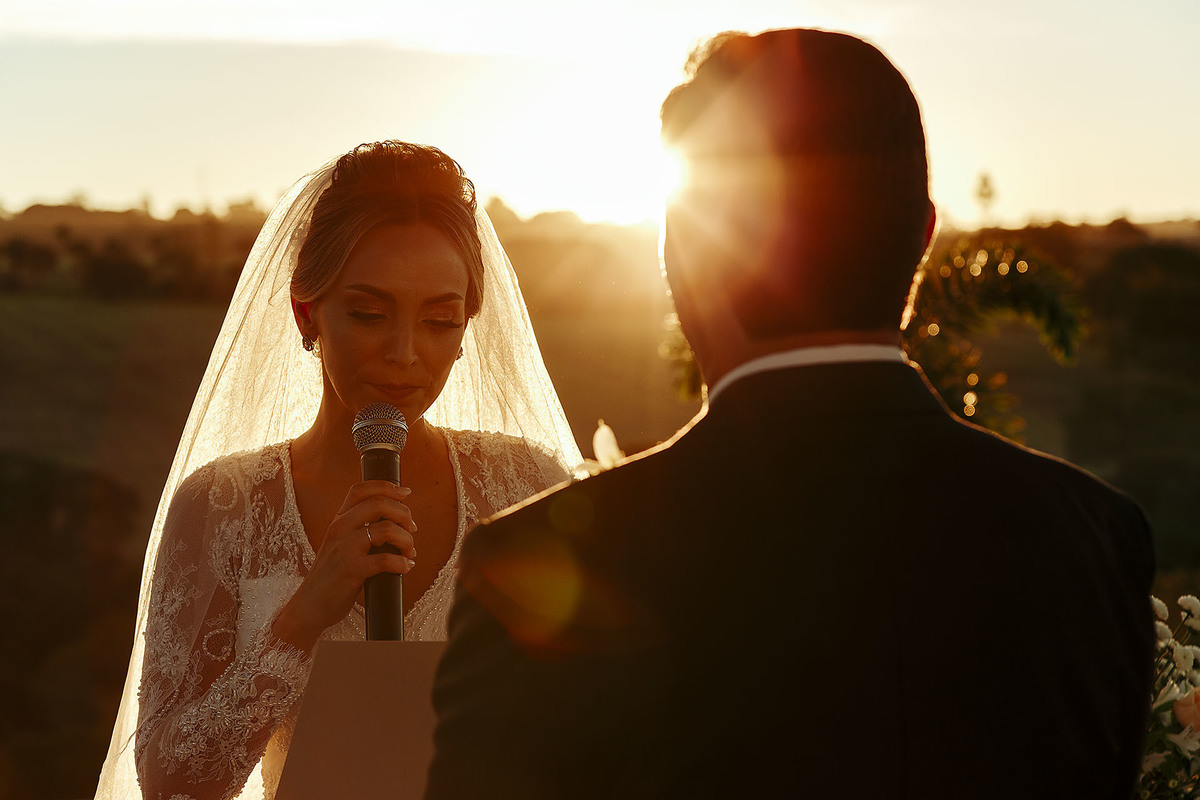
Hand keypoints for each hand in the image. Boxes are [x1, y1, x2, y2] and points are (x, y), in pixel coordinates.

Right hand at [272, 481, 416, 650]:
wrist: (310, 605)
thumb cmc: (333, 576)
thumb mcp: (341, 545)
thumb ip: (360, 529)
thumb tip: (397, 520)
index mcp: (338, 520)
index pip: (360, 489)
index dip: (387, 486)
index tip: (406, 493)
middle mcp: (340, 529)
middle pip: (379, 503)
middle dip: (404, 514)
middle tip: (412, 530)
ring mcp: (344, 549)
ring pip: (387, 529)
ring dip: (407, 540)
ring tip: (409, 553)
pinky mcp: (351, 570)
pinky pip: (386, 560)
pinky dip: (402, 563)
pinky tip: (405, 568)